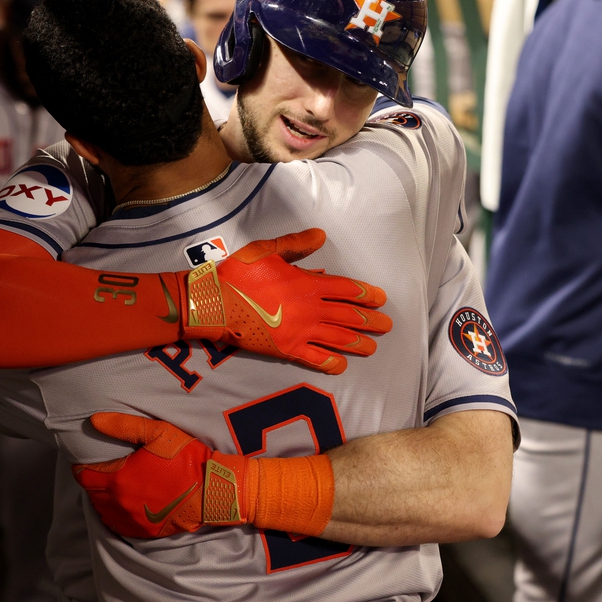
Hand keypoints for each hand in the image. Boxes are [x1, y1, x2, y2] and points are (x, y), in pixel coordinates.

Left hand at [73, 412, 254, 537]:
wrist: (212, 491)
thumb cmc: (186, 459)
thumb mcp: (158, 433)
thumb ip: (124, 426)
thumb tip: (94, 421)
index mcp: (119, 478)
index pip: (84, 476)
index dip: (83, 466)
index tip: (90, 459)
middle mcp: (120, 502)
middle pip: (91, 493)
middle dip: (94, 480)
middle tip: (106, 469)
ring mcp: (131, 519)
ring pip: (103, 509)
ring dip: (104, 497)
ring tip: (116, 485)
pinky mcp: (143, 531)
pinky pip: (117, 524)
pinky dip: (116, 514)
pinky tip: (126, 502)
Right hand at [176, 228, 391, 373]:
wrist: (215, 302)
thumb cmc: (239, 273)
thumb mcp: (267, 250)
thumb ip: (296, 245)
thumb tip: (321, 235)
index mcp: (307, 283)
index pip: (346, 289)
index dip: (366, 294)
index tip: (381, 299)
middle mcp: (309, 309)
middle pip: (348, 316)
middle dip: (370, 321)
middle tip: (387, 326)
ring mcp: (299, 331)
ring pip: (337, 339)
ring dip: (357, 343)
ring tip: (371, 348)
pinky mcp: (286, 349)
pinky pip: (314, 358)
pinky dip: (330, 362)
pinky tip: (341, 365)